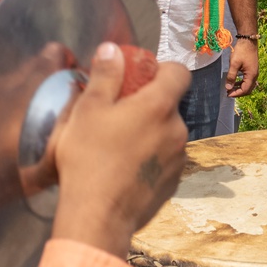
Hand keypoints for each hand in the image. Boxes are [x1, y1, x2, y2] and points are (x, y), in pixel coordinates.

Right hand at [51, 42, 188, 257]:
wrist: (98, 217)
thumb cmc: (89, 158)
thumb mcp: (88, 110)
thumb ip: (105, 76)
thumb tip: (112, 49)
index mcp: (159, 106)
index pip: (178, 72)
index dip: (162, 69)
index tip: (139, 78)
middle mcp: (177, 130)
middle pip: (169, 106)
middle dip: (148, 105)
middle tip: (117, 115)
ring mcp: (178, 159)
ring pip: (166, 134)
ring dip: (149, 134)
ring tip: (118, 146)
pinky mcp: (173, 184)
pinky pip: (164, 161)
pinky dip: (150, 159)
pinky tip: (124, 169)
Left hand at [226, 38, 258, 97]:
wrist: (248, 41)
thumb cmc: (241, 52)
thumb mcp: (234, 64)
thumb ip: (231, 76)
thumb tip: (228, 87)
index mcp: (251, 76)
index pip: (245, 90)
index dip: (236, 94)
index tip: (227, 94)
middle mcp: (255, 76)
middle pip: (248, 89)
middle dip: (238, 92)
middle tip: (228, 92)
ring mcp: (254, 72)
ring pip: (248, 85)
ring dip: (240, 88)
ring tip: (230, 87)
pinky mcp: (252, 69)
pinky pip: (248, 80)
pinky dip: (242, 83)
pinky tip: (235, 81)